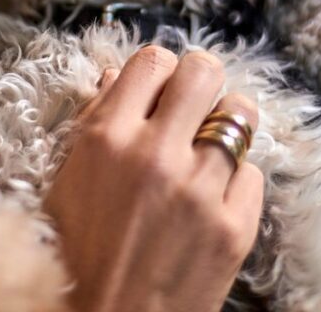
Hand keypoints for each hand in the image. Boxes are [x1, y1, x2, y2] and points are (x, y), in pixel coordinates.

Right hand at [43, 46, 263, 311]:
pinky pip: (253, 173)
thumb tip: (118, 76)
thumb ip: (96, 123)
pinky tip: (212, 201)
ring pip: (242, 113)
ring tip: (210, 149)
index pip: (153, 60)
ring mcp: (200, 191)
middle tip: (194, 107)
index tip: (161, 90)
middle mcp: (155, 155)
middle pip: (204, 71)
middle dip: (200, 83)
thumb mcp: (66, 184)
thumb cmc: (75, 260)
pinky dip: (235, 182)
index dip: (160, 72)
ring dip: (227, 124)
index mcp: (106, 139)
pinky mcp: (234, 228)